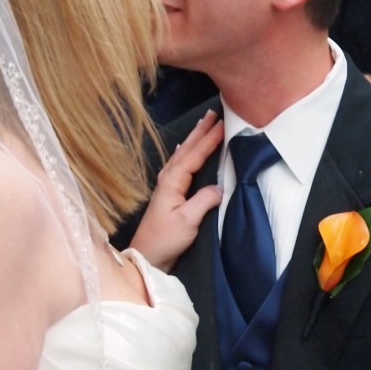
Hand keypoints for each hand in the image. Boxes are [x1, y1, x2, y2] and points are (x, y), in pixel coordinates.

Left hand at [129, 111, 222, 270]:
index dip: (209, 139)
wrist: (147, 257)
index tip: (223, 124)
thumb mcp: (187, 221)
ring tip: (203, 124)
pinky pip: (178, 164)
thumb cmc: (165, 240)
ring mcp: (166, 186)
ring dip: (193, 138)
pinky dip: (184, 152)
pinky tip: (183, 149)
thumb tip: (219, 187)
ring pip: (182, 154)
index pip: (194, 155)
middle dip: (200, 131)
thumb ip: (204, 201)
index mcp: (172, 182)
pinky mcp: (167, 194)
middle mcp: (167, 179)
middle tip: (213, 113)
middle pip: (186, 149)